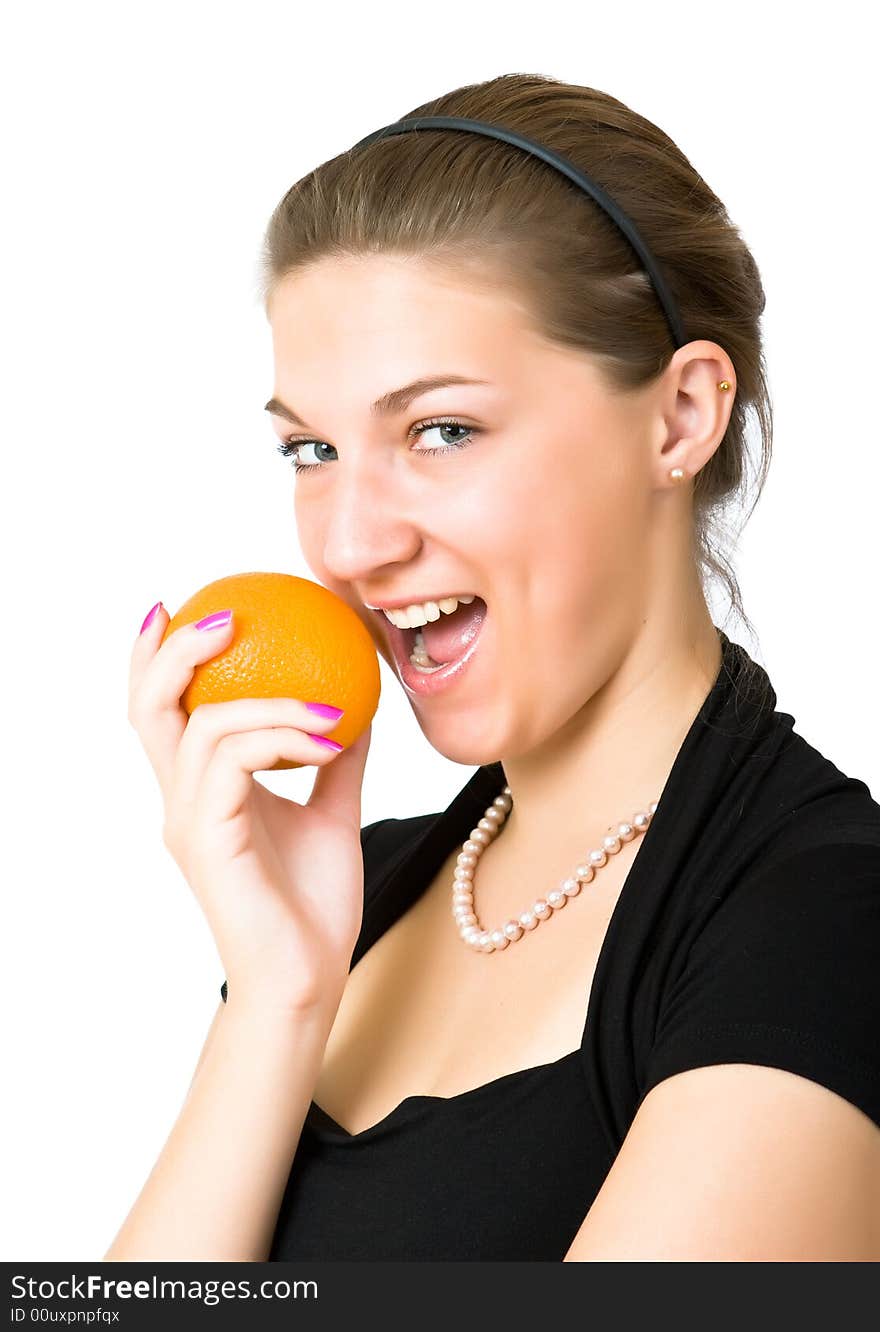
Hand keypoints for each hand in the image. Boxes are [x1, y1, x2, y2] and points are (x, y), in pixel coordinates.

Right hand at [128, 604, 372, 1013]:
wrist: (309, 979)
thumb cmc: (312, 903)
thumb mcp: (331, 810)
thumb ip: (333, 756)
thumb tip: (354, 699)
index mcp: (203, 790)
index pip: (164, 712)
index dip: (159, 657)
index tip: (187, 607)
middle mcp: (183, 800)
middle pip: (149, 707)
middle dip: (174, 650)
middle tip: (224, 615)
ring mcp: (190, 821)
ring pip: (202, 726)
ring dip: (271, 703)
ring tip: (329, 707)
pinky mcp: (209, 841)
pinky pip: (233, 763)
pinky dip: (281, 738)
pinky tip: (329, 740)